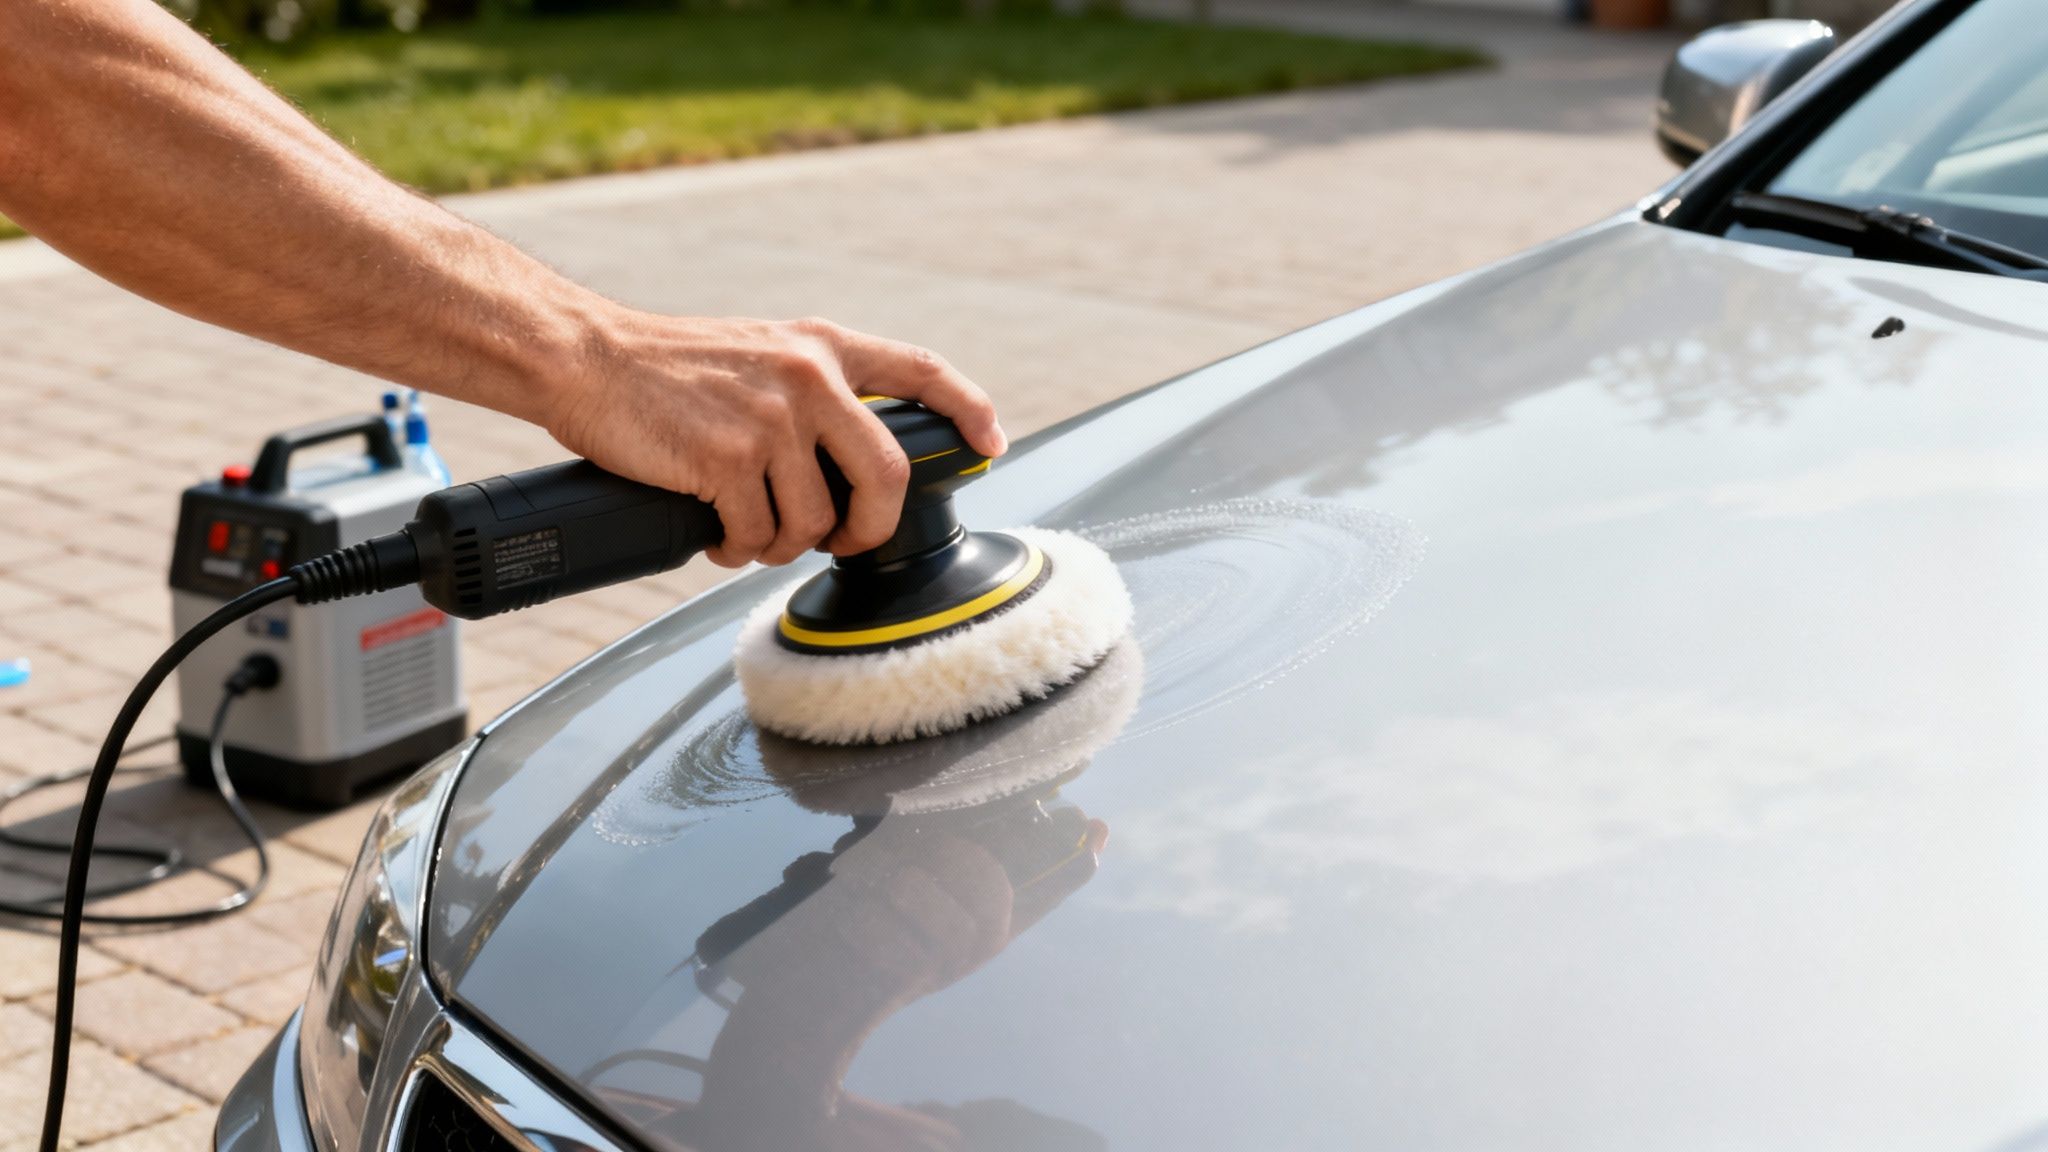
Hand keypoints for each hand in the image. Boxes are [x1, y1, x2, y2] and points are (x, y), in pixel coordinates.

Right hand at [545, 311, 1005, 567]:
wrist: (586, 358)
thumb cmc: (666, 370)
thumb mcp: (759, 354)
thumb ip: (813, 391)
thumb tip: (852, 467)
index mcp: (823, 346)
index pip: (923, 370)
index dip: (969, 411)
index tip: (990, 445)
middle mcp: (809, 376)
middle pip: (887, 475)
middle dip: (870, 528)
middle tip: (842, 542)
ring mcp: (772, 417)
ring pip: (814, 520)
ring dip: (781, 543)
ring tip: (747, 530)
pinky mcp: (729, 457)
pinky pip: (757, 535)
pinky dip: (738, 549)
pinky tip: (716, 534)